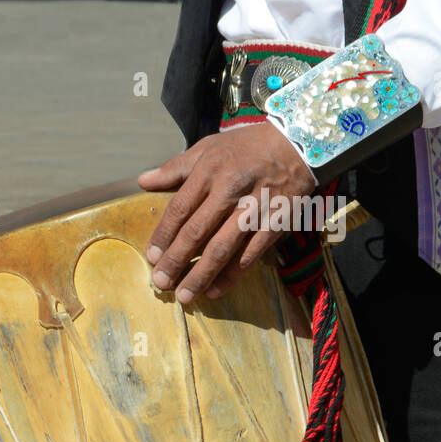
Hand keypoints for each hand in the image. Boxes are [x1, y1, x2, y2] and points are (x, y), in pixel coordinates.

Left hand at [138, 125, 316, 302]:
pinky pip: (250, 254)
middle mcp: (230, 190)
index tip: (151, 256)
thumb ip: (176, 167)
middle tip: (161, 282)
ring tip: (185, 296)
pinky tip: (215, 290)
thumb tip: (143, 181)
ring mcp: (253, 209)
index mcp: (209, 170)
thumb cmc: (248, 146)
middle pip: (197, 231)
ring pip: (222, 248)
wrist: (297, 145)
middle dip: (176, 260)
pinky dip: (232, 275)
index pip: (180, 208)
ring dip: (201, 275)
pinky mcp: (274, 223)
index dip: (164, 235)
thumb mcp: (209, 147)